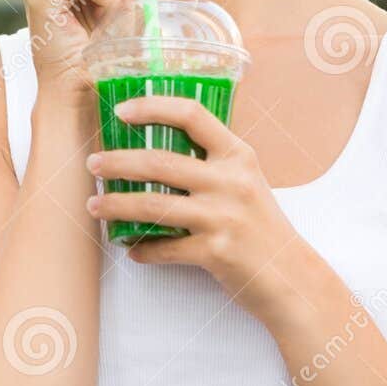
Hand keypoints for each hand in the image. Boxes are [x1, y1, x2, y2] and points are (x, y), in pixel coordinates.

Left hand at [83, 94, 319, 327]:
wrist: (293, 278)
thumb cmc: (262, 227)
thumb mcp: (246, 182)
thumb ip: (211, 163)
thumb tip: (153, 151)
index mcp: (238, 155)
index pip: (192, 115)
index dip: (152, 107)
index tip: (122, 111)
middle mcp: (230, 181)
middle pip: (159, 162)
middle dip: (117, 162)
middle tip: (93, 164)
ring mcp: (223, 217)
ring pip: (153, 204)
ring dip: (116, 206)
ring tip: (94, 206)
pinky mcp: (216, 251)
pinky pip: (164, 247)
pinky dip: (142, 248)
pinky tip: (131, 248)